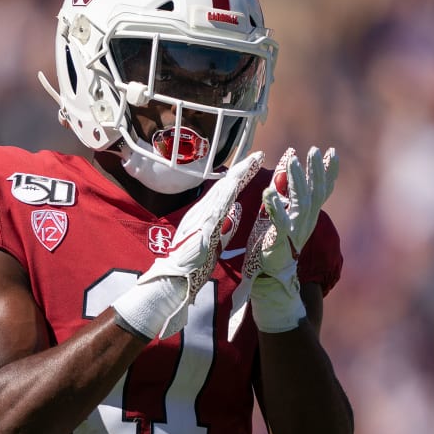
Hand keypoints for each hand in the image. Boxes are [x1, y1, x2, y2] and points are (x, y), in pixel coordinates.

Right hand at [112, 151, 262, 339]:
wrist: (175, 279)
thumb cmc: (192, 264)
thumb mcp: (216, 242)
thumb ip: (226, 227)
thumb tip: (237, 210)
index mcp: (205, 216)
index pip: (226, 192)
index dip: (240, 178)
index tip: (254, 166)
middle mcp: (201, 211)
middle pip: (225, 185)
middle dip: (242, 169)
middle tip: (258, 154)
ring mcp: (201, 216)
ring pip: (222, 190)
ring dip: (238, 175)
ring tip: (253, 161)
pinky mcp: (203, 225)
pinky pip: (218, 204)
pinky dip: (229, 191)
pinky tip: (239, 180)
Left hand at [228, 146, 337, 336]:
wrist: (272, 278)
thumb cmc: (275, 244)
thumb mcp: (286, 217)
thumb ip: (288, 196)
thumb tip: (290, 170)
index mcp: (307, 217)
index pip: (322, 190)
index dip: (328, 172)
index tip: (331, 151)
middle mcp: (305, 223)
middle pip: (315, 193)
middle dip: (315, 171)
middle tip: (313, 151)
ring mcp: (294, 233)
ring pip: (300, 203)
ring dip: (295, 181)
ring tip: (291, 161)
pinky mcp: (279, 242)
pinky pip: (278, 222)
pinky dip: (274, 206)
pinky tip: (268, 191)